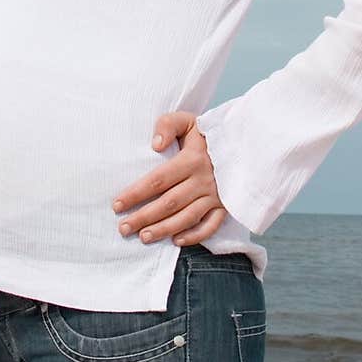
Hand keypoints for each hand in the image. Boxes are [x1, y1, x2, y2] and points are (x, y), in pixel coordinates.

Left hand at [111, 111, 227, 247]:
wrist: (244, 143)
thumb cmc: (208, 134)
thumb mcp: (188, 121)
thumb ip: (168, 125)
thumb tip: (155, 145)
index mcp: (192, 159)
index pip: (158, 180)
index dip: (136, 193)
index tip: (117, 204)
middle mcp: (204, 180)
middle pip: (169, 203)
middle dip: (144, 217)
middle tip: (123, 227)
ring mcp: (216, 195)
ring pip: (187, 217)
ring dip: (164, 229)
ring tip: (143, 237)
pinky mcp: (226, 206)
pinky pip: (211, 225)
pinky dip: (195, 235)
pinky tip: (176, 240)